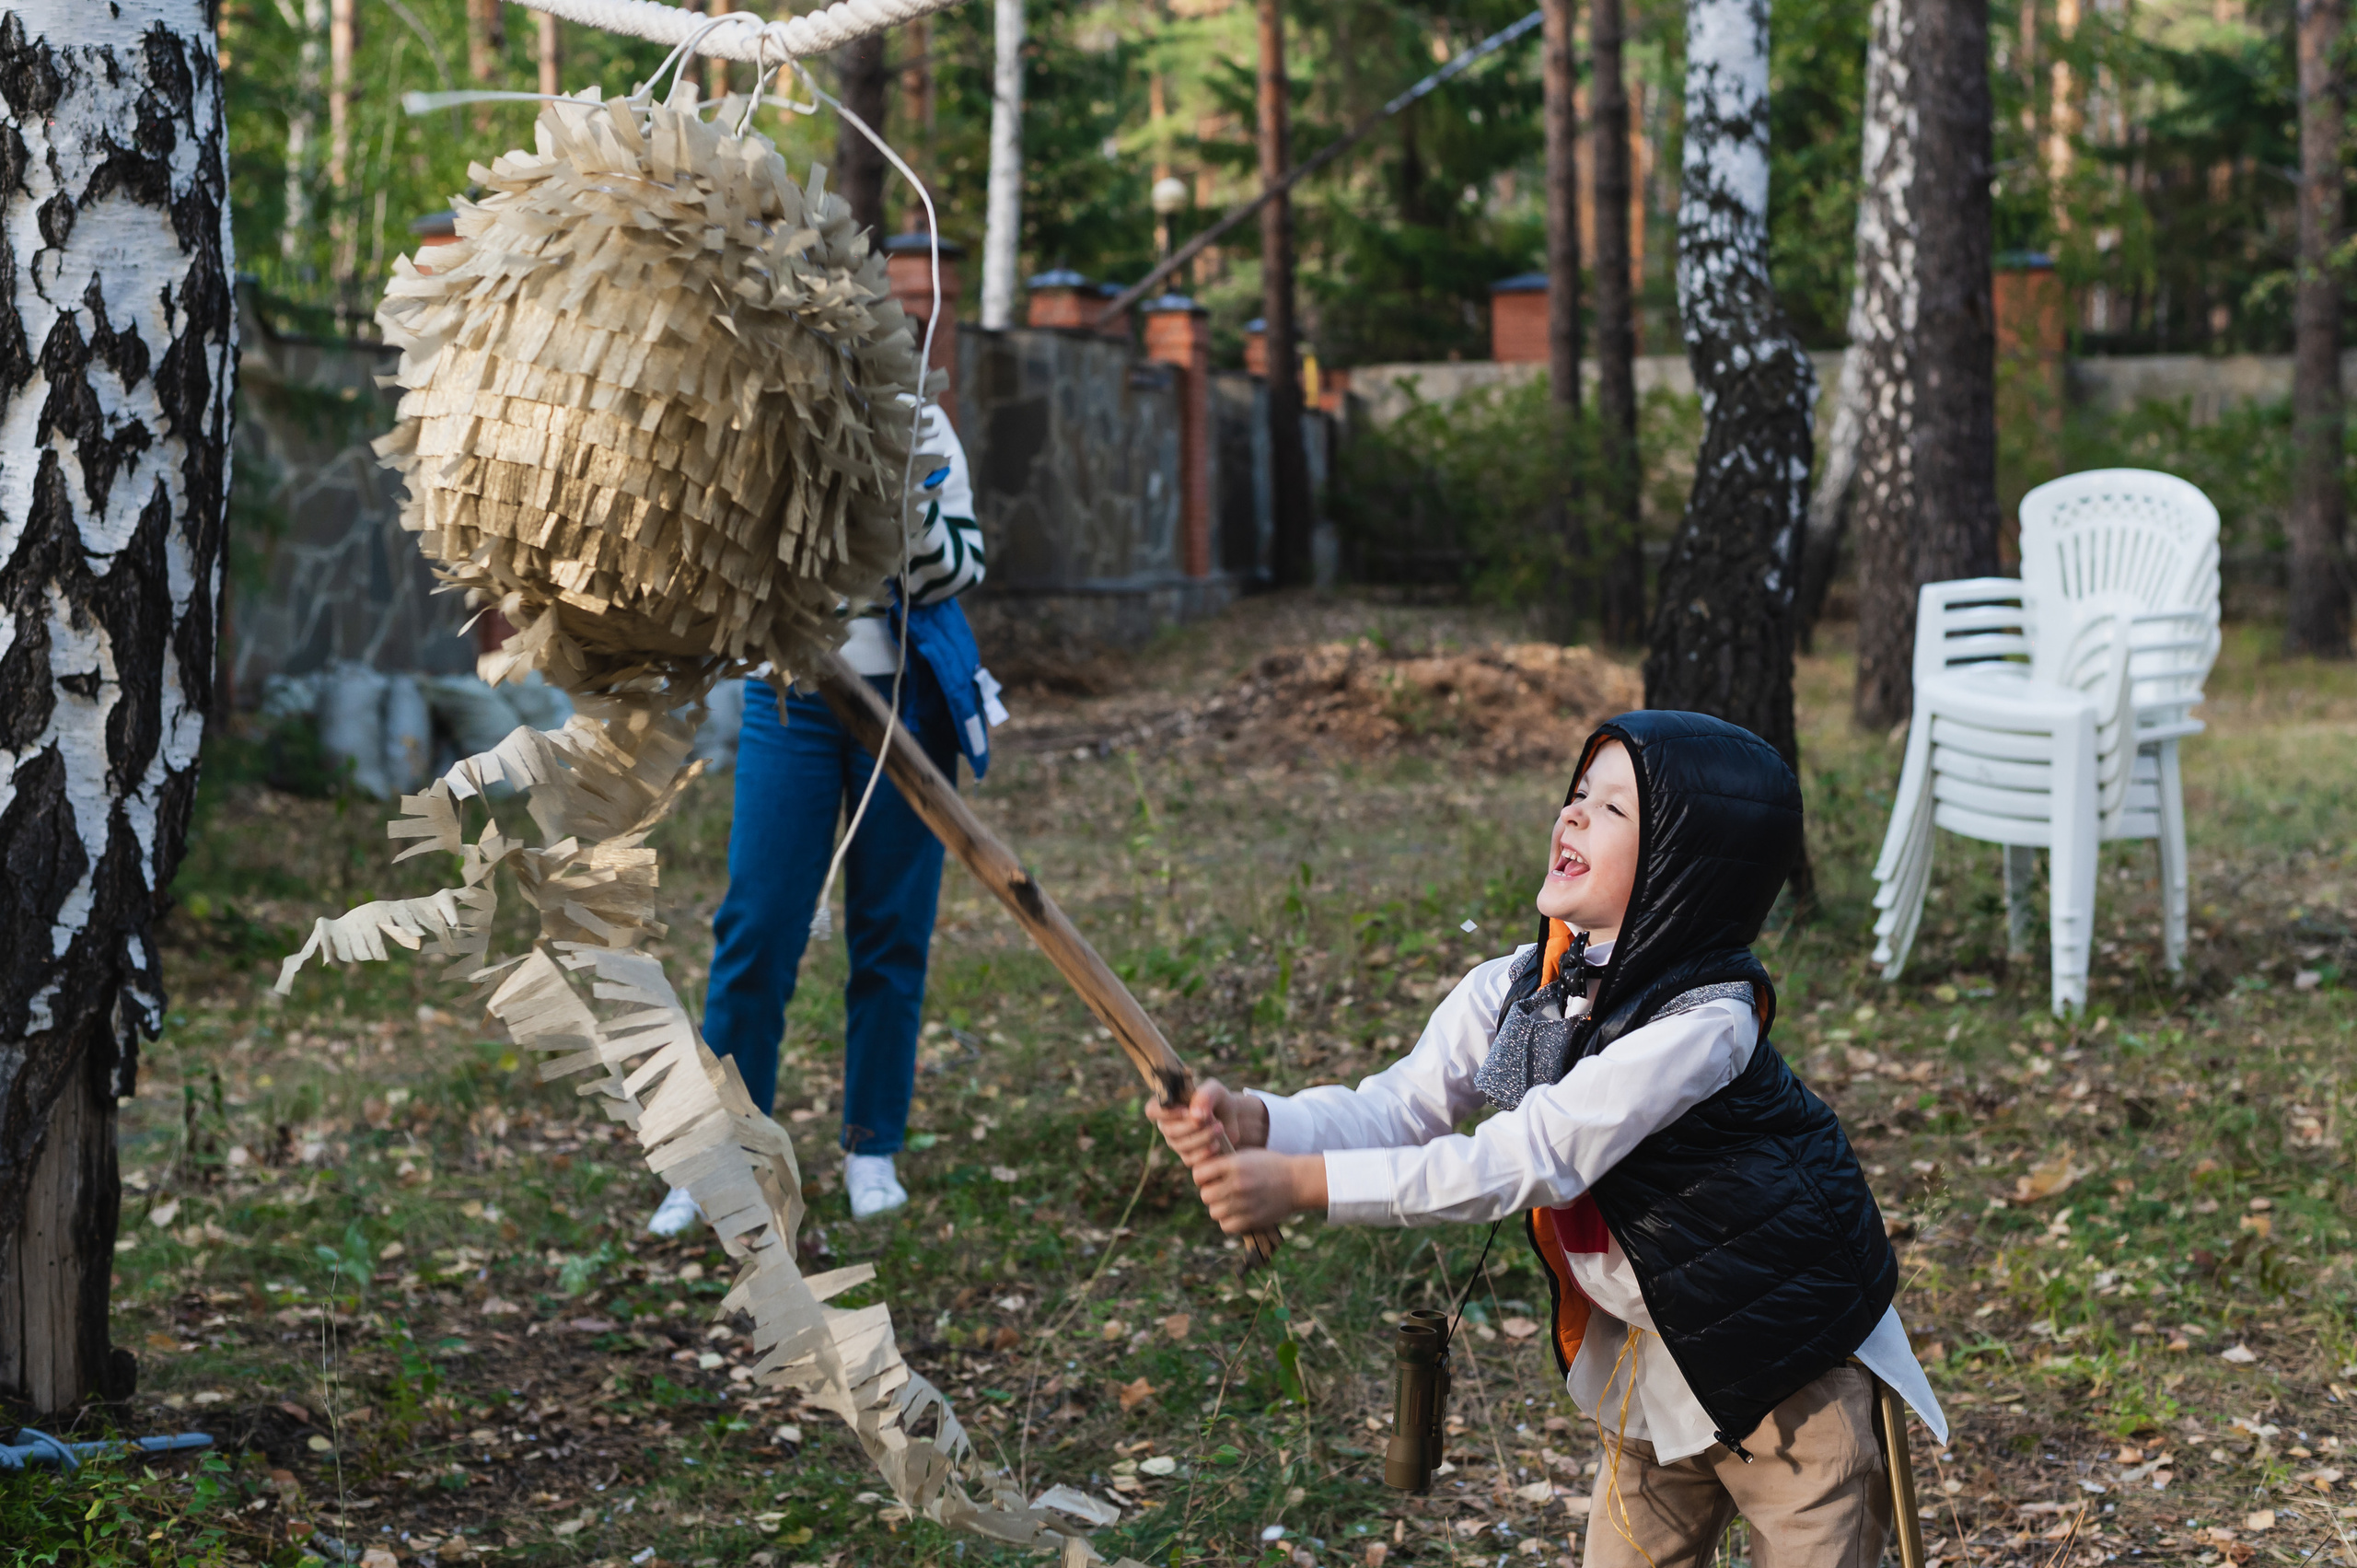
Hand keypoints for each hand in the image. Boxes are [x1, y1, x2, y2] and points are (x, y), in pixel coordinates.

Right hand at [1143, 1077, 1267, 1168]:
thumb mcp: (1215, 1090)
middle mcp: (1167, 1124)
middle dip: (1193, 1126)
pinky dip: (1204, 1153)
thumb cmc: (1219, 1100)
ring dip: (1202, 1138)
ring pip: (1180, 1145)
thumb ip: (1204, 1096)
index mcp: (1168, 1104)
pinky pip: (1189, 1159)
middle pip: (1169, 1130)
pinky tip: (1216, 1144)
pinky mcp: (1187, 1156)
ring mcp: (1175, 1142)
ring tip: (1219, 1129)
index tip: (1187, 1111)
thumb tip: (1194, 1115)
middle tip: (1214, 1121)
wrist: (1232, 1118)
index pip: (1152, 1110)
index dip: (1166, 1113)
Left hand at [1189, 1149, 1327, 1234]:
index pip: (1199, 1174)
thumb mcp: (1246, 1156)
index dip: (1201, 1177)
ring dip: (1220, 1208)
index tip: (1208, 1178)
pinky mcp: (1252, 1219)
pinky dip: (1229, 1221)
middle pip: (1205, 1195)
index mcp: (1234, 1164)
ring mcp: (1245, 1203)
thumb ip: (1224, 1163)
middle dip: (1211, 1193)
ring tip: (1230, 1203)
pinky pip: (1227, 1226)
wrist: (1297, 1181)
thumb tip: (1199, 1173)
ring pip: (1214, 1212)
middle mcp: (1237, 1184)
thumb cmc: (1269, 1166)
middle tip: (1221, 1191)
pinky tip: (1237, 1213)